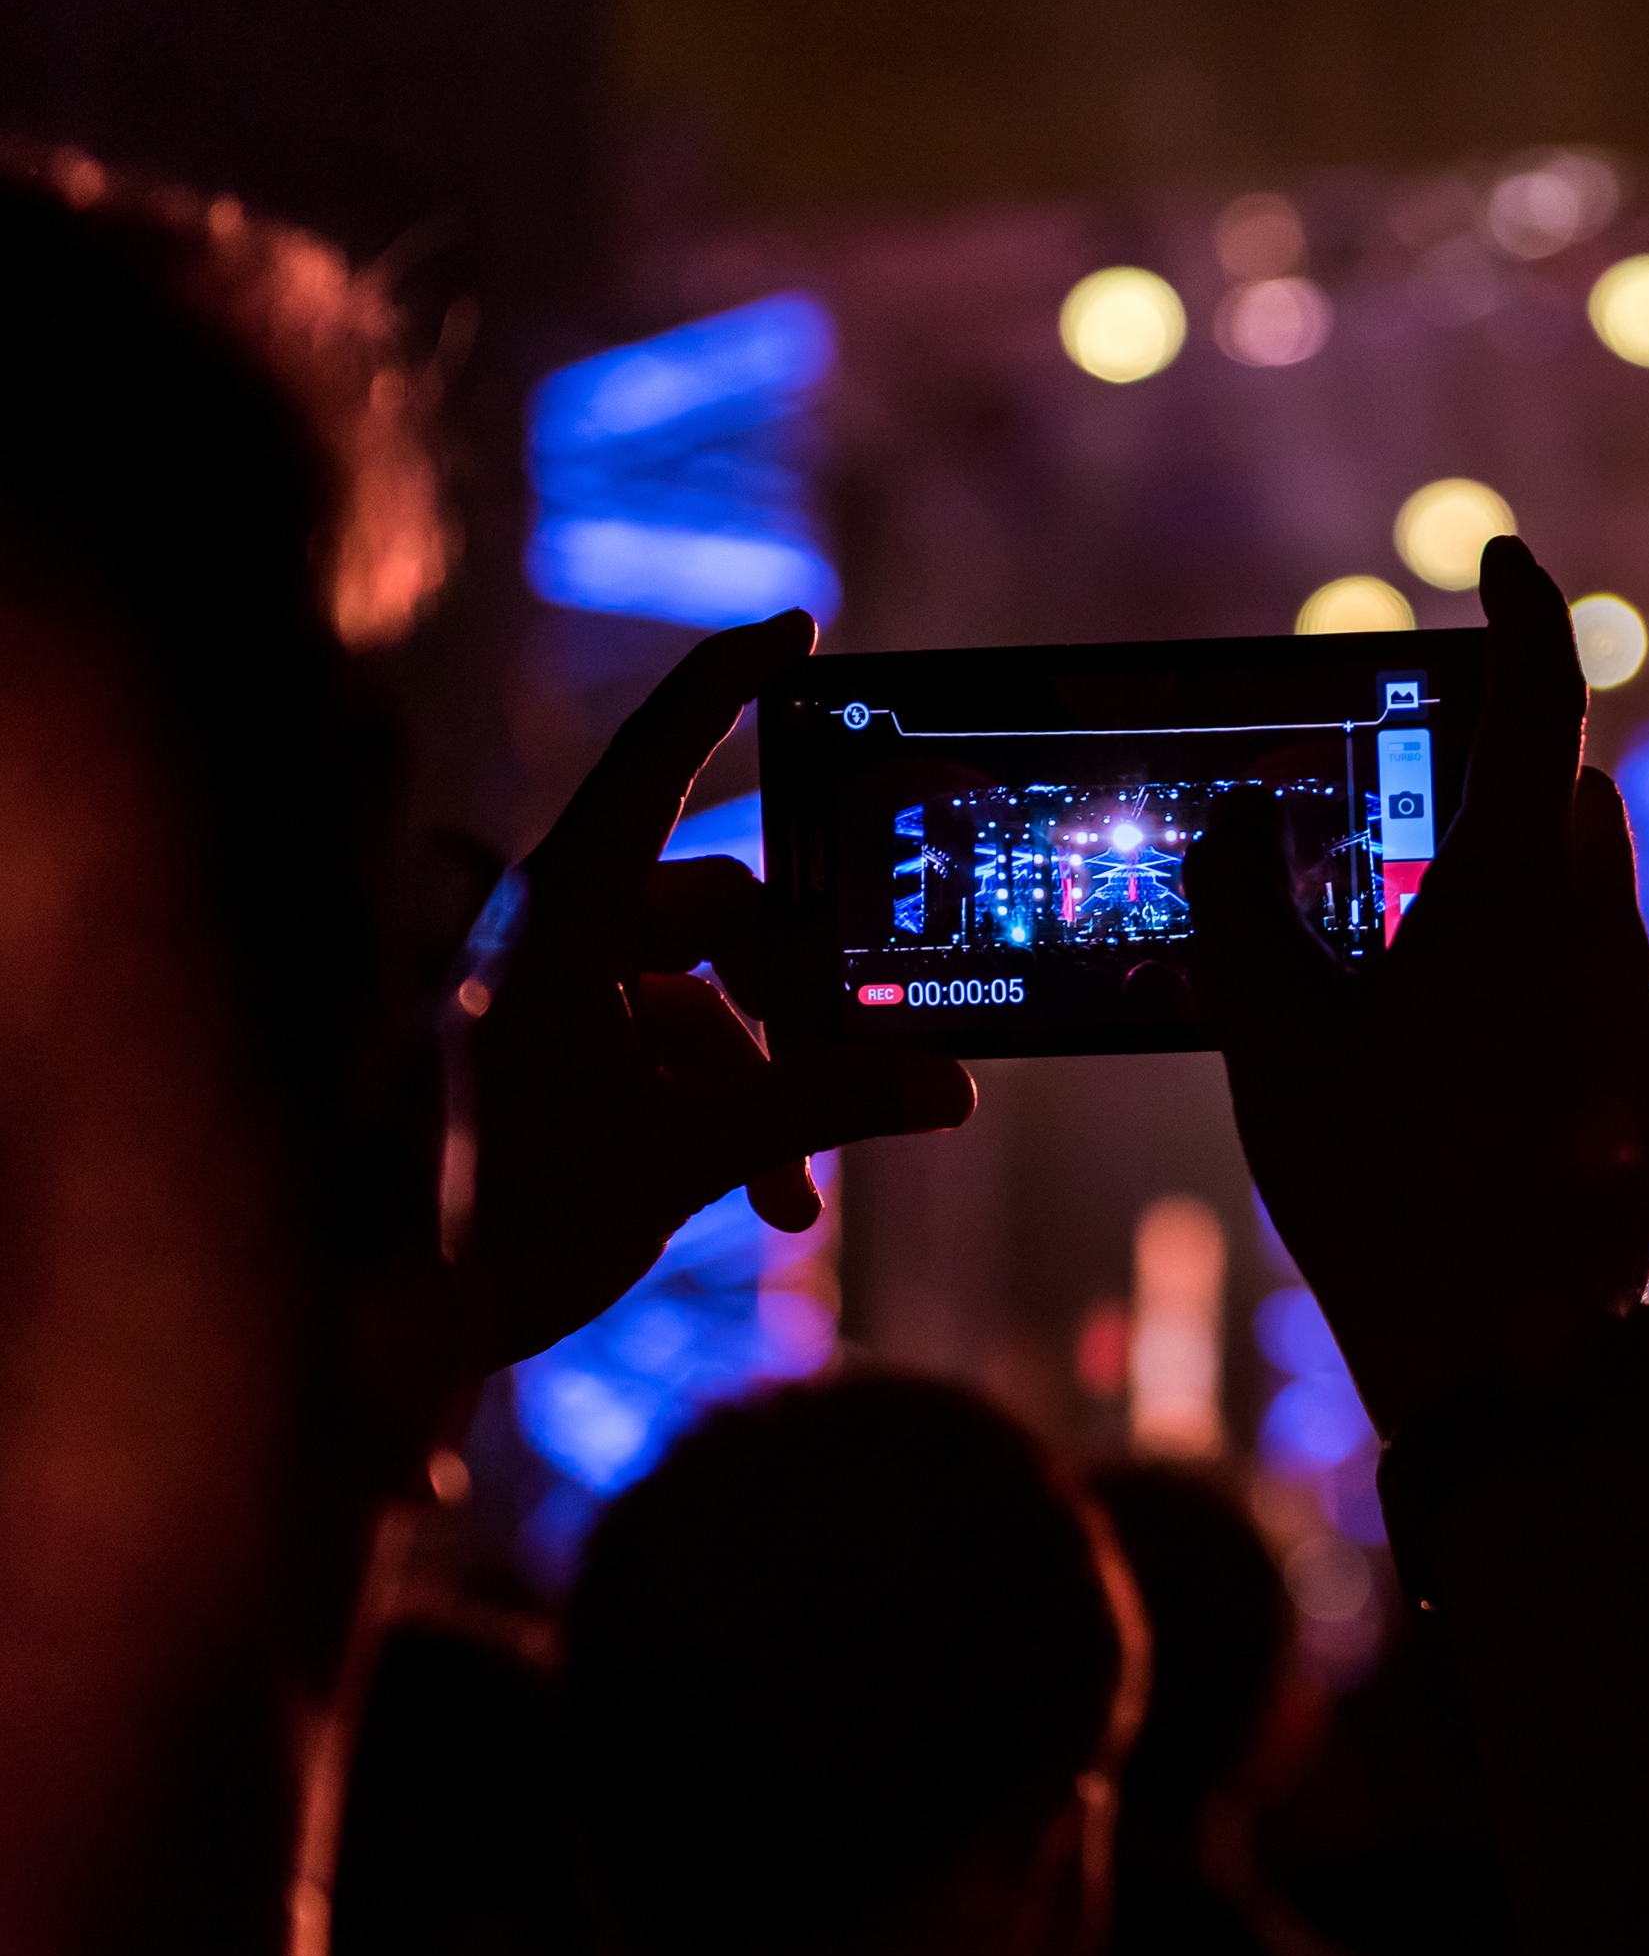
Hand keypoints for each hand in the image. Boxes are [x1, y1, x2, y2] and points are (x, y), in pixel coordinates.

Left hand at [454, 611, 973, 1372]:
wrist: (390, 1326)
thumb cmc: (501, 1219)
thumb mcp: (685, 1155)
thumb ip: (824, 1106)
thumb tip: (952, 1086)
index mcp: (560, 918)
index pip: (651, 762)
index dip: (724, 683)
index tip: (799, 629)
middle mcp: (553, 934)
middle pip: (722, 909)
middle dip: (802, 999)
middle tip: (868, 1072)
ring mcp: (553, 992)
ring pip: (707, 989)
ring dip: (771, 1075)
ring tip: (802, 1184)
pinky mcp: (558, 1052)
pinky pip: (673, 1044)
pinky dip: (728, 1107)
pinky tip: (769, 1201)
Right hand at [1187, 537, 1648, 1442]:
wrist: (1511, 1365)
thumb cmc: (1377, 1193)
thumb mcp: (1270, 1040)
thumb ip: (1242, 901)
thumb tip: (1243, 811)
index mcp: (1511, 894)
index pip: (1542, 695)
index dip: (1527, 609)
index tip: (1501, 561)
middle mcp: (1603, 939)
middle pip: (1572, 801)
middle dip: (1504, 775)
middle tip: (1415, 801)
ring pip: (1600, 906)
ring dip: (1531, 893)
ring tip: (1430, 955)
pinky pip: (1617, 1008)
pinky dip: (1559, 1000)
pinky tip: (1488, 1070)